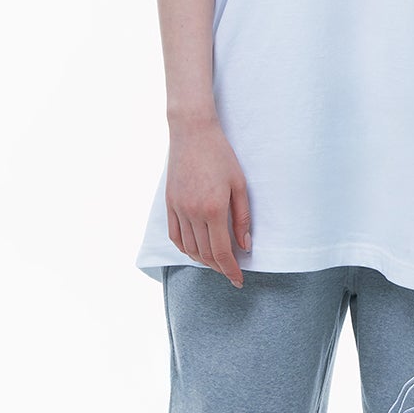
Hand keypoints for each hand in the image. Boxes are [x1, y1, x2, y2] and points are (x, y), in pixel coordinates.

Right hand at [165, 117, 252, 286]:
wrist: (192, 132)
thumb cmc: (221, 155)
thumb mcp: (240, 185)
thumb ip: (242, 218)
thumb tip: (245, 245)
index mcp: (213, 210)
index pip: (221, 252)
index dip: (230, 270)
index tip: (238, 280)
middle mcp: (192, 213)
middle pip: (204, 254)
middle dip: (219, 268)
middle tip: (231, 272)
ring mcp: (178, 209)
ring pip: (188, 248)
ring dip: (203, 261)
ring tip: (216, 263)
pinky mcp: (169, 204)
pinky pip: (175, 236)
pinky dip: (185, 248)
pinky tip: (196, 251)